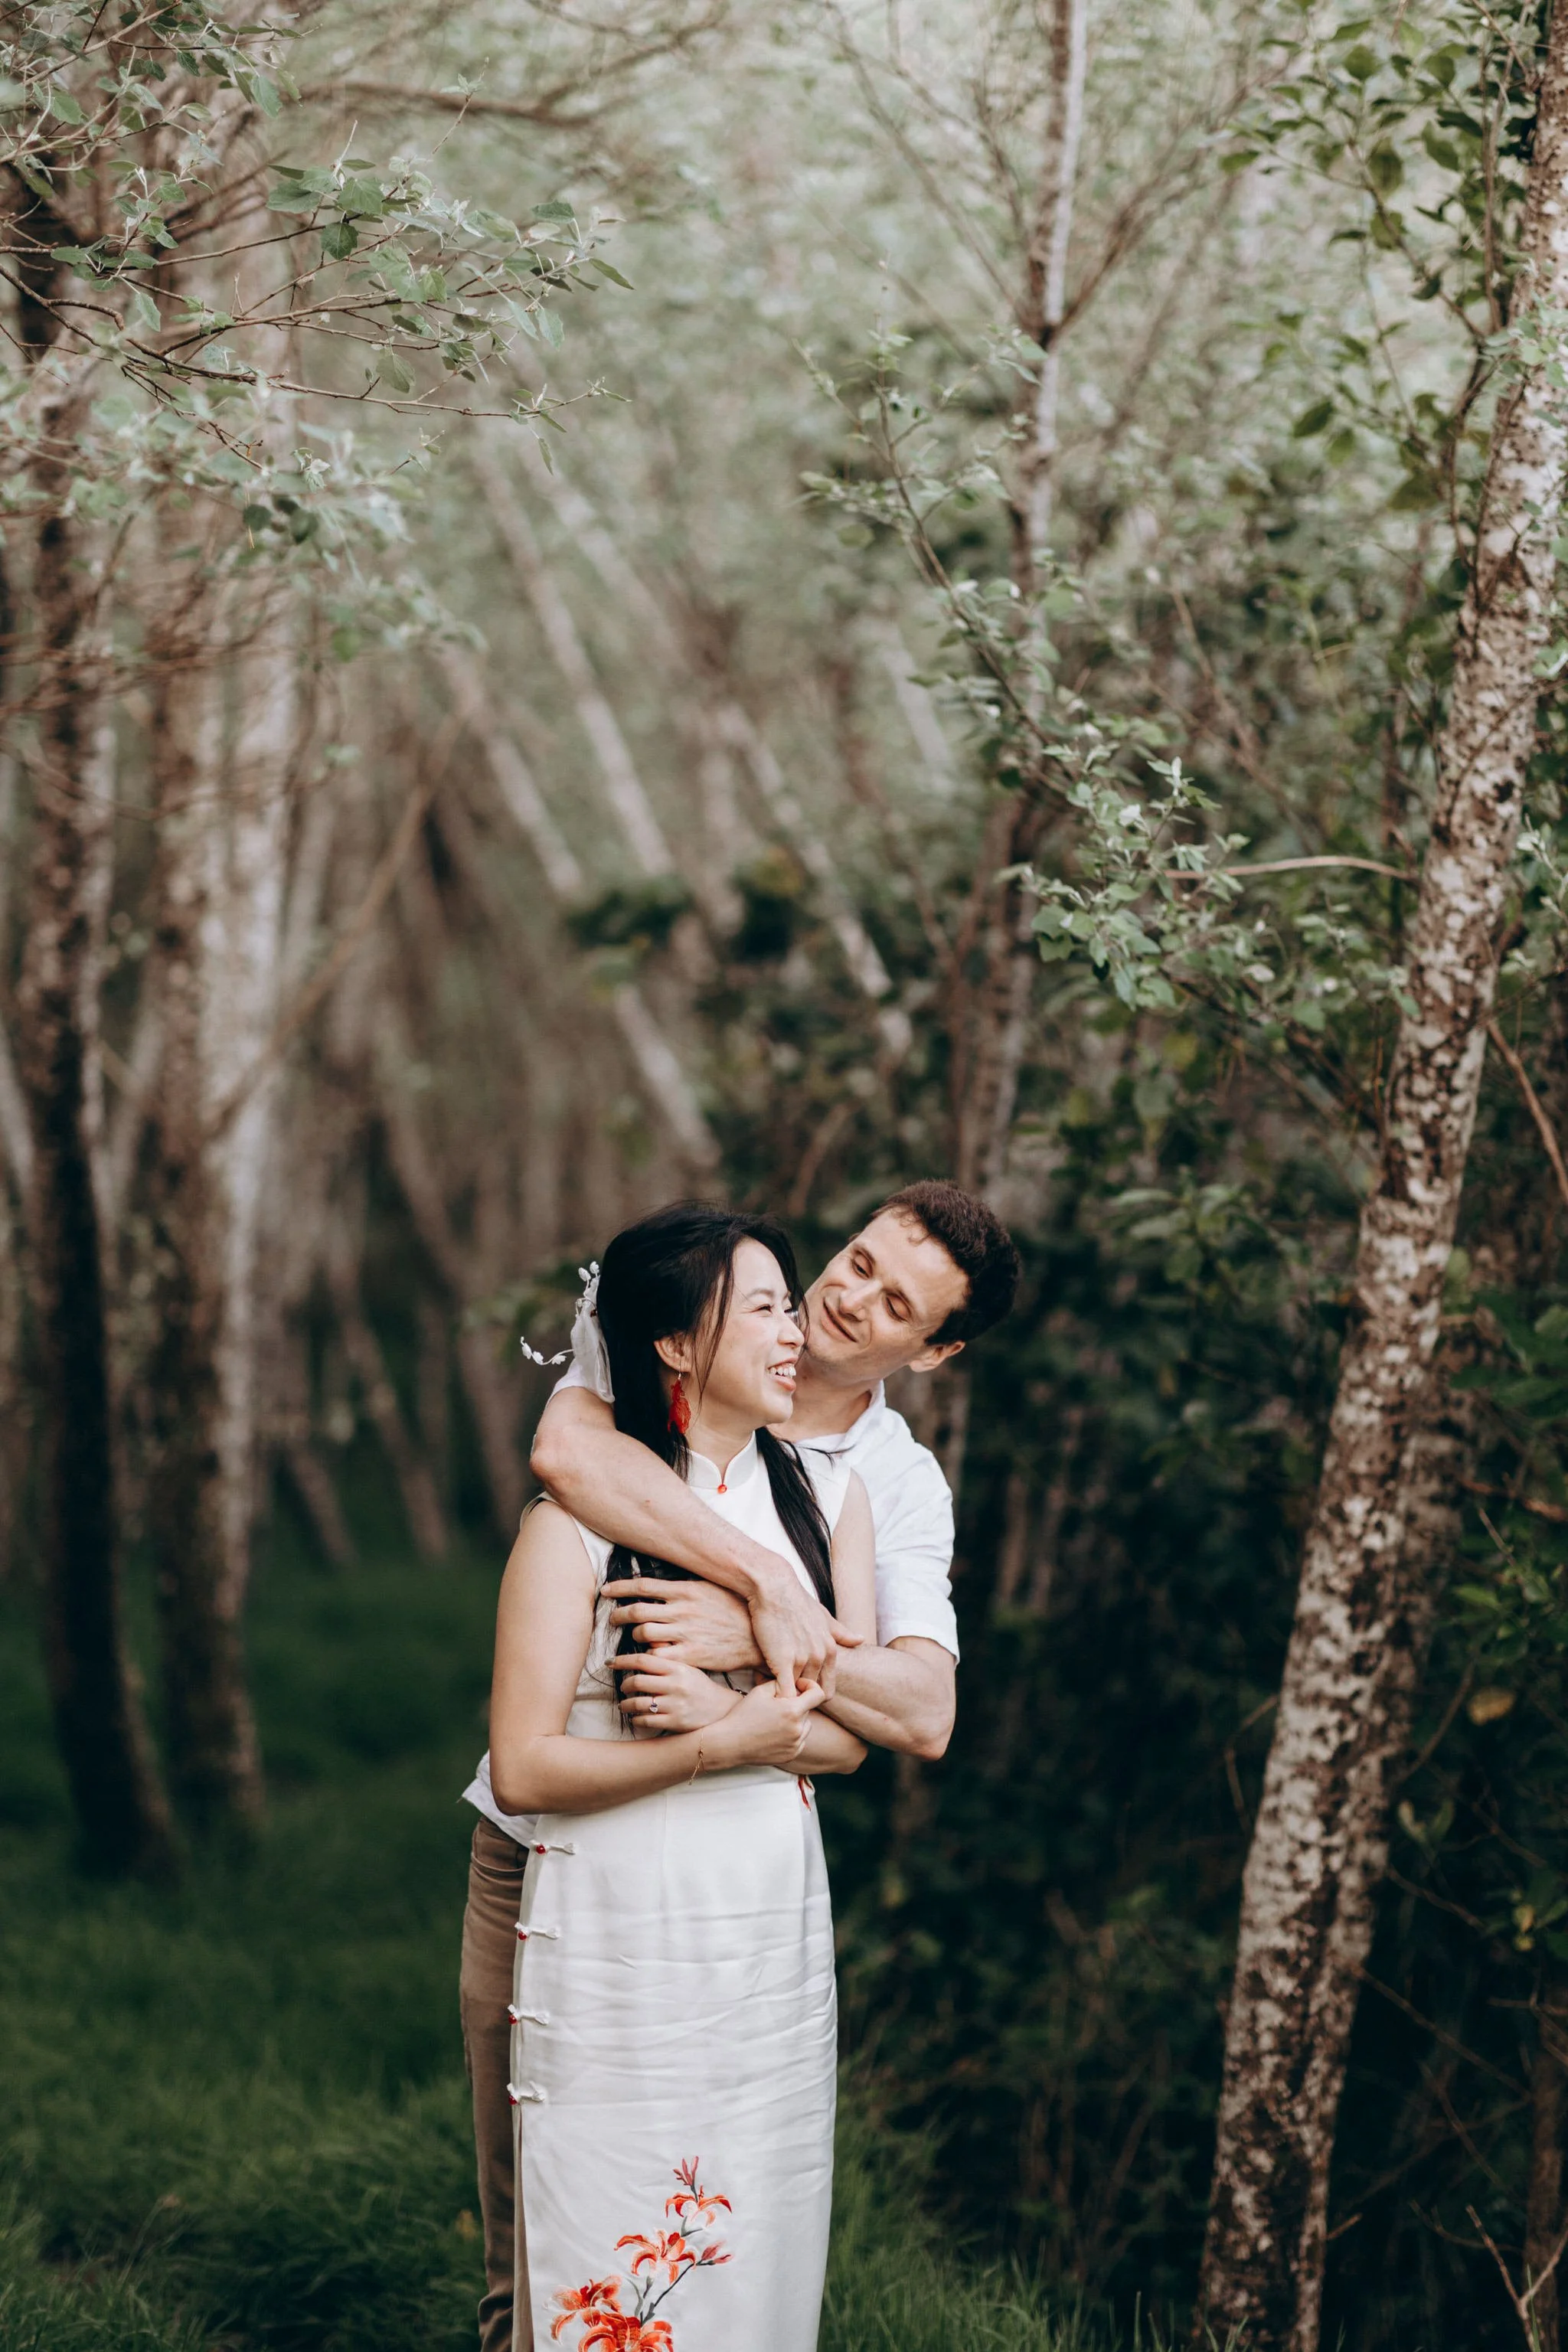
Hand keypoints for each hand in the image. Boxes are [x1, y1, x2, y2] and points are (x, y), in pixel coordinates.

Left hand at [604, 1577, 762, 1673]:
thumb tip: (666, 1577)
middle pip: (637, 1611)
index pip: (643, 1586)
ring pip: (644, 1634)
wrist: (758, 1637)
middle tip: (613, 1619)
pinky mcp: (691, 1655)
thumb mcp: (712, 1588)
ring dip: (634, 1637)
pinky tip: (650, 1657)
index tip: (606, 1590)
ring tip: (633, 1640)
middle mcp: (682, 1610)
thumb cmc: (735, 1610)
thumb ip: (687, 1584)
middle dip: (619, 1616)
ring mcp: (685, 1633)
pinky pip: (659, 1656)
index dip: (619, 1588)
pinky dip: (650, 1656)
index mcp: (686, 1590)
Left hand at [609, 1651, 741, 1733]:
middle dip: (625, 1684)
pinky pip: (646, 1720)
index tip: (610, 1662)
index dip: (622, 1660)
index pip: (643, 1660)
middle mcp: (676, 1685)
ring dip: (626, 1704)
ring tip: (624, 1705)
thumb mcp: (688, 1666)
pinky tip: (636, 1717)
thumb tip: (647, 1641)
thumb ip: (668, 1655)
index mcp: (678, 1668)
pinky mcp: (675, 1723)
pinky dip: (636, 1719)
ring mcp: (675, 1705)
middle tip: (623, 1686)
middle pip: (638, 1681)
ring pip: (639, 1703)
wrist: (721, 1710)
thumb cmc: (700, 1686)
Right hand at [702, 1677, 825, 1770]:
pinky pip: (800, 1740)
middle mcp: (798, 1729)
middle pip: (808, 1710)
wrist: (730, 1743)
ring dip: (796, 1720)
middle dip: (797, 1704)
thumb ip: (783, 1683)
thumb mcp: (761, 1691)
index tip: (797, 1687)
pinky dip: (792, 1735)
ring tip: (775, 1720)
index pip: (818, 1694)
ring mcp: (795, 1744)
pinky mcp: (791, 1755)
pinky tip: (774, 1733)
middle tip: (777, 1705)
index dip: (810, 1686)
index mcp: (792, 1711)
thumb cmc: (743, 1715)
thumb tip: (796, 1685)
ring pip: (806, 1726)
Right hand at [746, 1562, 861, 1698]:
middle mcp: (820, 1657)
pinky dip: (775, 1693)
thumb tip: (860, 1640)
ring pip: (795, 1693)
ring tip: (770, 1684)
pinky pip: (784, 1691)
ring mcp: (803, 1660)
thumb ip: (841, 1633)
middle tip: (782, 1688)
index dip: (811, 1692)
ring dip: (783, 1692)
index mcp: (830, 1650)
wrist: (774, 1588)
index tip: (798, 1687)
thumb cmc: (796, 1601)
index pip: (827, 1689)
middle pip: (809, 1692)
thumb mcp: (824, 1617)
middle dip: (796, 1695)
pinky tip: (763, 1684)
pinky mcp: (783, 1661)